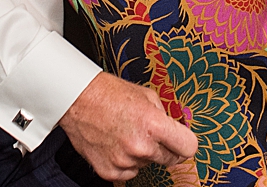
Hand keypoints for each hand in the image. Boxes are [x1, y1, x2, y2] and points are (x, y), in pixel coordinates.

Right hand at [59, 73, 197, 180]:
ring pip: (147, 164)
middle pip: (170, 159)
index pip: (188, 147)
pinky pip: (128, 172)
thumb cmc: (109, 94)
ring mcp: (124, 160)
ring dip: (142, 153)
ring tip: (127, 133)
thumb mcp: (147, 96)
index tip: (182, 141)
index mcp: (153, 125)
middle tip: (152, 135)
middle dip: (165, 148)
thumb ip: (165, 116)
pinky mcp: (109, 170)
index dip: (186, 143)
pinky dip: (125, 162)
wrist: (78, 100)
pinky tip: (117, 144)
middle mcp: (140, 146)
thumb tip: (177, 129)